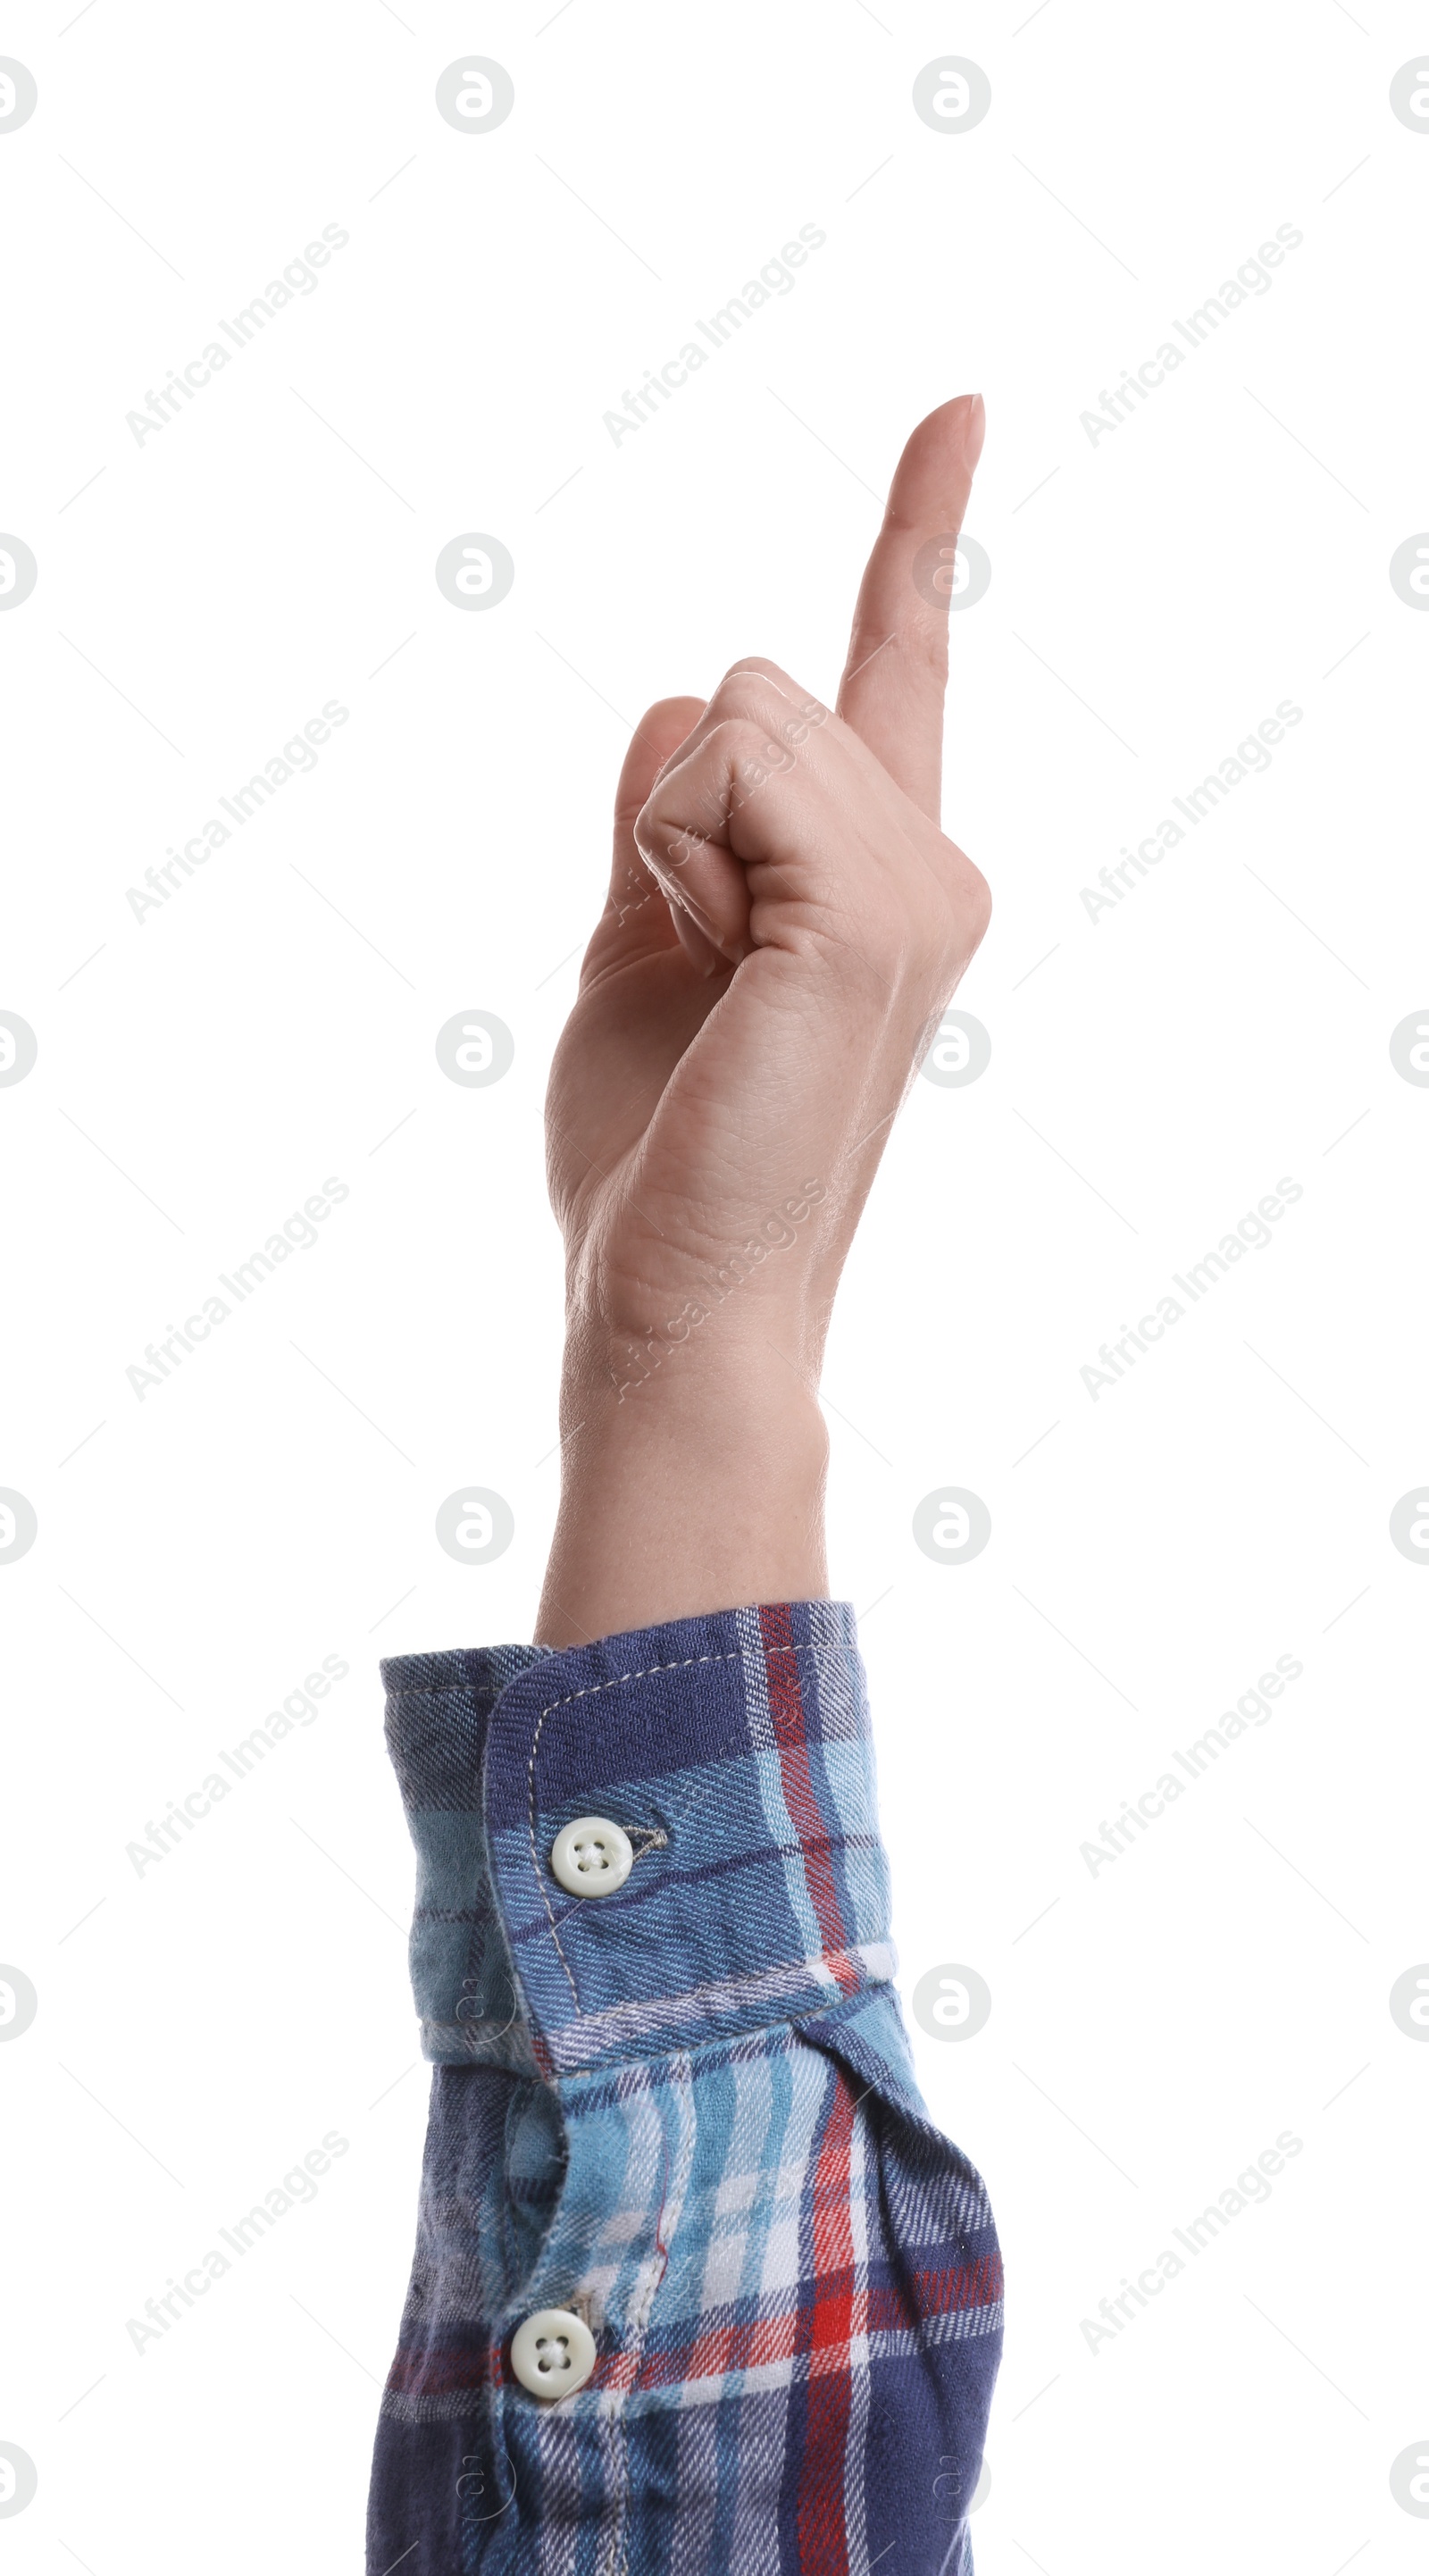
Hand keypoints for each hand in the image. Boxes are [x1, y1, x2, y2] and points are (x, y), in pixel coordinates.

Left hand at [538, 395, 990, 1643]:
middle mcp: (932, 864)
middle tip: (700, 976)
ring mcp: (919, 883)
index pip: (894, 667)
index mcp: (884, 874)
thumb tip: (680, 695)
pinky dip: (674, 863)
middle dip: (671, 813)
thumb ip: (668, 823)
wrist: (678, 1289)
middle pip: (748, 684)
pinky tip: (719, 975)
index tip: (959, 408)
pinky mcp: (871, 906)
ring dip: (665, 843)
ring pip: (727, 712)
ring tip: (712, 985)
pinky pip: (720, 768)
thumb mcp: (639, 946)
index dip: (918, 530)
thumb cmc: (659, 1152)